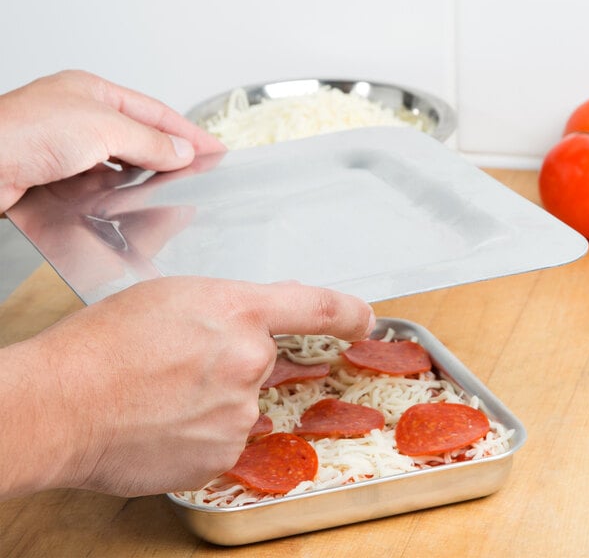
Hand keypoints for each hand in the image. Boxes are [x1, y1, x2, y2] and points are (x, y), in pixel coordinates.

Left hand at [0, 70, 224, 211]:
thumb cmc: (23, 132)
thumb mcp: (101, 127)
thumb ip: (147, 140)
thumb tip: (180, 150)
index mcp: (93, 93)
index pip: (155, 113)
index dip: (188, 132)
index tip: (214, 149)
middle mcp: (81, 119)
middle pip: (139, 137)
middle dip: (170, 154)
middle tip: (198, 170)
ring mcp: (69, 150)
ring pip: (121, 164)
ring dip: (146, 175)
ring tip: (172, 186)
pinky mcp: (59, 179)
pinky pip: (101, 185)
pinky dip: (120, 192)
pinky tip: (131, 200)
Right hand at [0, 277, 374, 497]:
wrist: (62, 403)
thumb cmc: (104, 341)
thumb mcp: (171, 296)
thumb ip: (228, 306)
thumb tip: (265, 318)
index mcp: (238, 310)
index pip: (315, 307)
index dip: (346, 312)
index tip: (363, 321)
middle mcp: (248, 360)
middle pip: (264, 360)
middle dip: (234, 359)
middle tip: (183, 362)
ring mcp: (239, 413)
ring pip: (242, 401)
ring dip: (215, 397)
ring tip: (162, 392)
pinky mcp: (223, 454)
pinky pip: (225, 436)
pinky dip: (203, 429)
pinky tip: (165, 420)